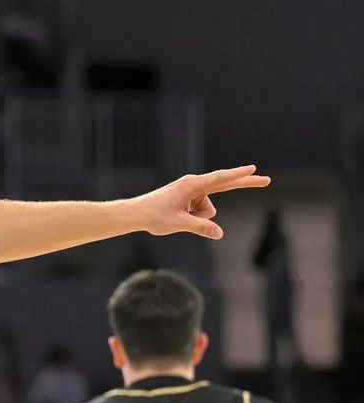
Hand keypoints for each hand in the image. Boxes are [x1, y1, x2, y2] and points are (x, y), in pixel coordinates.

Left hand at [133, 165, 270, 238]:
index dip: (238, 175)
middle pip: (225, 184)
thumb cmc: (154, 216)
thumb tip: (220, 233)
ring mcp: (192, 192)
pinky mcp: (189, 199)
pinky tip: (177, 217)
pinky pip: (201, 213)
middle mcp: (193, 185)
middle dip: (244, 183)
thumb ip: (200, 228)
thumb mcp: (178, 224)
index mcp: (192, 185)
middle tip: (267, 180)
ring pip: (208, 211)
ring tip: (176, 217)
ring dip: (197, 219)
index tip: (253, 169)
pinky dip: (193, 219)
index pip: (220, 179)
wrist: (136, 214)